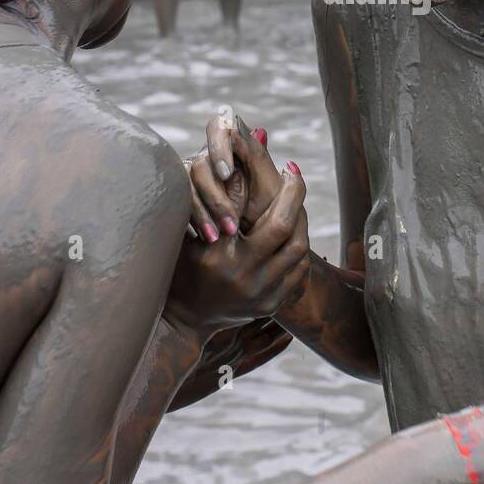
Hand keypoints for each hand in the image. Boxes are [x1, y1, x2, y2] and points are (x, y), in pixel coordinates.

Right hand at [166, 163, 308, 335]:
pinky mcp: (270, 305)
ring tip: (294, 201)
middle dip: (294, 194)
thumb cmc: (182, 265)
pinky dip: (298, 245)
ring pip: (298, 248)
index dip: (273, 187)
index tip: (282, 167)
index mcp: (217, 254)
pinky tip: (292, 229)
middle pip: (284, 227)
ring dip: (300, 220)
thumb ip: (217, 202)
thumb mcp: (190, 232)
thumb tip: (241, 163)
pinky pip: (298, 269)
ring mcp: (259, 294)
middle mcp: (242, 275)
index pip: (254, 211)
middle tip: (294, 174)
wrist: (184, 320)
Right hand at [184, 112, 298, 242]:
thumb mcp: (268, 190)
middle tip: (229, 219)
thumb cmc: (265, 214)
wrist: (252, 251)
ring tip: (221, 236)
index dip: (220, 146)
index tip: (227, 173)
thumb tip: (260, 130)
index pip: (219, 126)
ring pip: (187, 185)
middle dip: (215, 195)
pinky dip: (196, 222)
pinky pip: (179, 204)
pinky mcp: (180, 200)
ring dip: (205, 212)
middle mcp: (209, 158)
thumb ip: (260, 160)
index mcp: (231, 147)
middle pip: (200, 164)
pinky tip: (208, 239)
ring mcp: (192, 179)